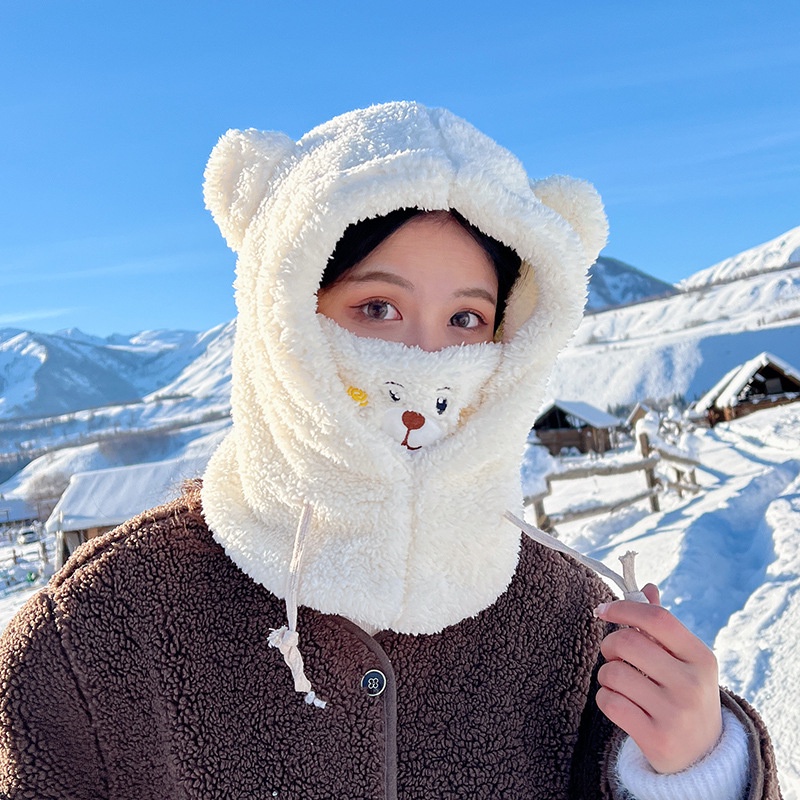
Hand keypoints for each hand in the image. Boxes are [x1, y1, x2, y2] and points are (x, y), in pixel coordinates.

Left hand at [594, 584, 722, 773]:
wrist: (701, 757)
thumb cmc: (683, 694)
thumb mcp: (683, 660)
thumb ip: (662, 626)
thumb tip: (647, 587)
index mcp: (701, 658)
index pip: (657, 618)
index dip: (624, 608)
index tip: (603, 610)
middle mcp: (692, 684)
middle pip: (627, 642)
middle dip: (609, 645)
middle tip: (614, 655)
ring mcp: (675, 713)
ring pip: (612, 672)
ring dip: (607, 675)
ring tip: (622, 685)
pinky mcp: (656, 738)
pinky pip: (608, 702)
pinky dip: (605, 699)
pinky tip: (621, 705)